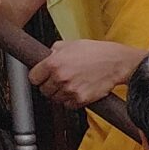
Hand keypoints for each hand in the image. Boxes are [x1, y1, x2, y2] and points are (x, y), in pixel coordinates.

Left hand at [27, 39, 142, 108]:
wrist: (115, 62)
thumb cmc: (96, 52)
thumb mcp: (70, 44)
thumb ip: (54, 50)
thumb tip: (47, 55)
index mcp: (54, 63)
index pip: (33, 77)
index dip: (37, 77)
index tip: (40, 77)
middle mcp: (60, 77)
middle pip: (44, 90)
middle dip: (48, 86)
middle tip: (56, 80)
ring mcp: (70, 90)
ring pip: (55, 99)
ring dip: (59, 94)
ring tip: (69, 85)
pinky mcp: (81, 100)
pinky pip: (68, 105)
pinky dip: (70, 101)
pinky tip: (76, 91)